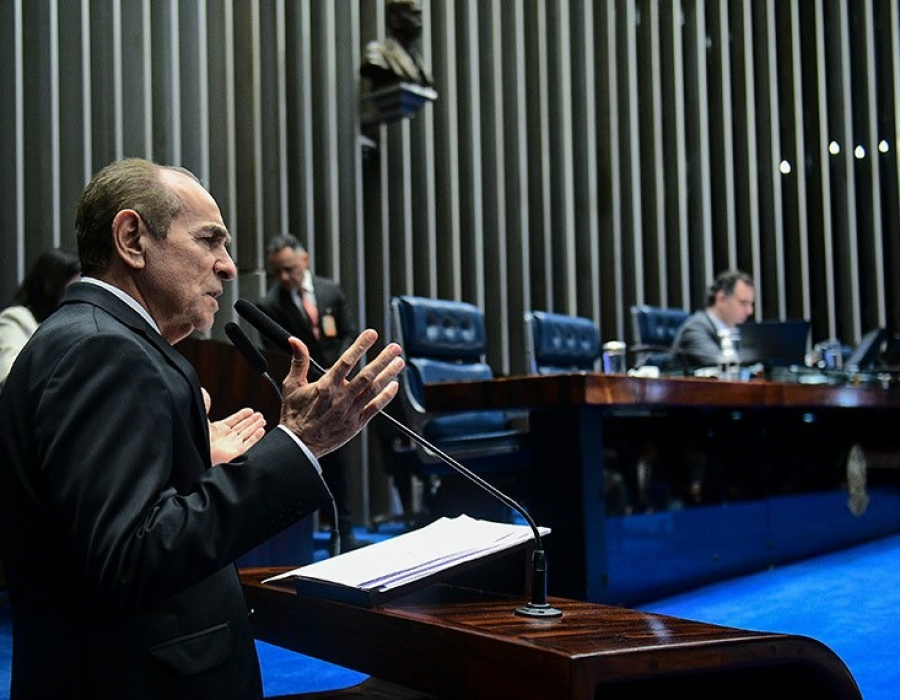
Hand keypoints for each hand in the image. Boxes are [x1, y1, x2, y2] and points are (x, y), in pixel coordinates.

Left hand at [203, 388, 266, 464]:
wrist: (199, 453)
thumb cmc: (198, 438)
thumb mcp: (201, 419)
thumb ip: (205, 407)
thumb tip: (205, 395)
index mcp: (218, 429)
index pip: (233, 420)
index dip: (242, 415)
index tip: (249, 410)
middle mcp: (227, 436)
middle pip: (242, 426)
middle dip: (252, 420)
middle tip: (259, 415)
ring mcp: (232, 444)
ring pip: (248, 433)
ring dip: (255, 426)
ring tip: (262, 420)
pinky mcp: (237, 452)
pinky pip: (249, 443)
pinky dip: (256, 437)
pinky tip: (261, 430)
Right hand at [279, 330, 403, 456]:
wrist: (299, 444)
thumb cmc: (295, 416)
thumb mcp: (292, 385)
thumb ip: (299, 361)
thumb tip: (295, 341)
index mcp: (326, 386)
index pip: (347, 361)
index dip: (360, 346)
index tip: (371, 334)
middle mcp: (341, 398)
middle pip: (366, 375)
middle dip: (383, 359)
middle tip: (395, 348)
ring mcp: (350, 411)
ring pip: (374, 390)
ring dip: (388, 375)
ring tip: (399, 363)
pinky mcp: (356, 423)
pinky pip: (375, 408)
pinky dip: (386, 397)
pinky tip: (394, 386)